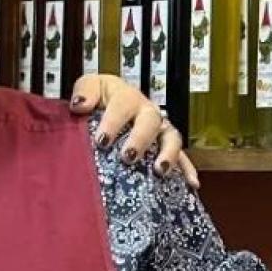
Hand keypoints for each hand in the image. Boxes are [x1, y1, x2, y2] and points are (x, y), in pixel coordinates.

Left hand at [68, 74, 199, 188]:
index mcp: (126, 96)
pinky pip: (182, 156)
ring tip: (159, 170)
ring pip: (171, 138)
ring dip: (168, 154)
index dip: (113, 122)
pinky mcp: (166, 146)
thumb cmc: (100, 97)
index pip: (122, 105)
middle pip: (151, 121)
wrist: (109, 103)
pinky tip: (191, 184)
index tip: (102, 140)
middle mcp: (147, 112)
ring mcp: (160, 129)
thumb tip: (80, 105)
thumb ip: (84, 91)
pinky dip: (187, 169)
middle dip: (140, 139)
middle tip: (127, 156)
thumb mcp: (89, 87)